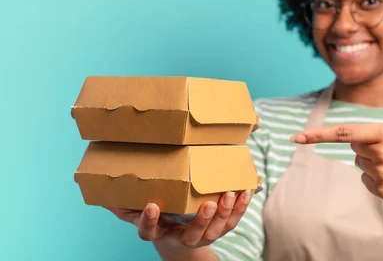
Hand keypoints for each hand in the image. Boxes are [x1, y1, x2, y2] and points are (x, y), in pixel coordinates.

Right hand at [107, 190, 251, 247]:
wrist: (178, 242)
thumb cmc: (159, 220)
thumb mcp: (137, 213)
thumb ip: (122, 203)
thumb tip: (93, 185)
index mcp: (159, 233)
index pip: (150, 231)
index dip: (150, 221)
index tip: (151, 206)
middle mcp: (182, 238)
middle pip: (193, 236)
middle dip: (202, 221)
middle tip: (208, 204)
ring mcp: (204, 236)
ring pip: (217, 231)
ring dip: (225, 214)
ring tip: (230, 194)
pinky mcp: (220, 229)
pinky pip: (233, 221)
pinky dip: (241, 207)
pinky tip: (246, 191)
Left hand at [291, 124, 382, 201]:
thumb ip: (373, 137)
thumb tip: (351, 149)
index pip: (344, 133)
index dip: (318, 135)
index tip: (297, 137)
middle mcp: (380, 152)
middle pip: (354, 148)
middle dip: (367, 147)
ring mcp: (381, 173)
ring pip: (361, 164)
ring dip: (373, 162)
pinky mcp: (382, 190)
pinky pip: (367, 179)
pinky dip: (377, 177)